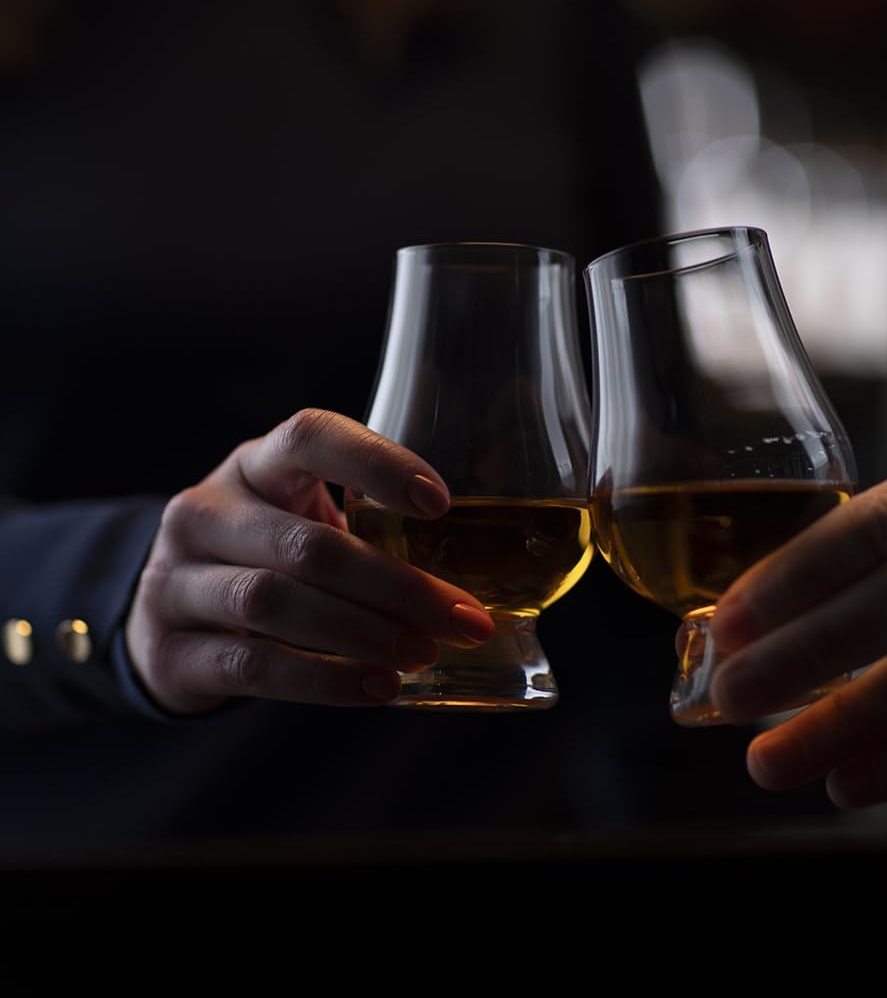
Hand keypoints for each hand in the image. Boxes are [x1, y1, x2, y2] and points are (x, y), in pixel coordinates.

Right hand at [126, 408, 493, 713]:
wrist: (166, 618)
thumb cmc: (269, 556)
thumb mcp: (303, 519)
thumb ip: (367, 527)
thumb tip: (483, 573)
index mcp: (254, 466)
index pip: (309, 437)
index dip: (376, 464)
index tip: (441, 504)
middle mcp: (207, 512)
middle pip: (307, 545)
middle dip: (397, 586)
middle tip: (463, 619)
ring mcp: (175, 580)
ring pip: (274, 603)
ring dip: (363, 633)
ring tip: (425, 653)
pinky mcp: (169, 650)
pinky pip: (252, 667)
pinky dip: (323, 681)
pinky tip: (378, 687)